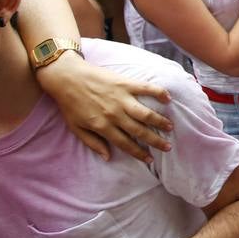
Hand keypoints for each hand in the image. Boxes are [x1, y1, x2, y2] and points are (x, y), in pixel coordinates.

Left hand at [37, 59, 173, 162]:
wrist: (67, 77)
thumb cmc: (70, 103)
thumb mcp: (76, 128)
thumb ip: (93, 143)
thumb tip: (107, 157)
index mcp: (103, 126)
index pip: (125, 144)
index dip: (139, 153)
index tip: (150, 160)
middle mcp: (115, 114)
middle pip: (140, 131)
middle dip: (156, 141)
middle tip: (168, 147)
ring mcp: (122, 98)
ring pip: (146, 114)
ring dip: (160, 121)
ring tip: (170, 127)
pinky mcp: (125, 84)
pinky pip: (146, 89)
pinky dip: (158, 93)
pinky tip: (168, 99)